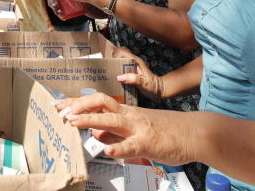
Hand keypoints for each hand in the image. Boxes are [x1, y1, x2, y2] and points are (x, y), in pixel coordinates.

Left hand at [56, 93, 198, 165]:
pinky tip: (107, 151)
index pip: (98, 102)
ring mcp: (139, 128)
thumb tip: (94, 133)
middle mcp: (130, 116)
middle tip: (60, 112)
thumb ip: (115, 133)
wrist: (195, 133)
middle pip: (101, 103)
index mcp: (126, 113)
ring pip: (113, 120)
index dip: (77, 103)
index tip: (60, 105)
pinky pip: (132, 145)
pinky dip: (119, 148)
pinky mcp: (149, 143)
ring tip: (74, 122)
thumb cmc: (166, 132)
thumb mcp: (136, 131)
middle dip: (78, 106)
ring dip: (91, 120)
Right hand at [114, 47, 162, 101]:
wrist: (159, 90)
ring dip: (115, 62)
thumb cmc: (153, 87)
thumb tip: (119, 77)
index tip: (111, 63)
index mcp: (136, 61)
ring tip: (110, 71)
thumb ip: (133, 79)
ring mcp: (133, 66)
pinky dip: (118, 68)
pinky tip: (115, 75)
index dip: (116, 55)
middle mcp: (134, 62)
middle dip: (113, 57)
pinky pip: (123, 65)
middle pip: (120, 53)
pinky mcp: (132, 71)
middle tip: (109, 67)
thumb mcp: (143, 84)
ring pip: (121, 59)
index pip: (123, 52)